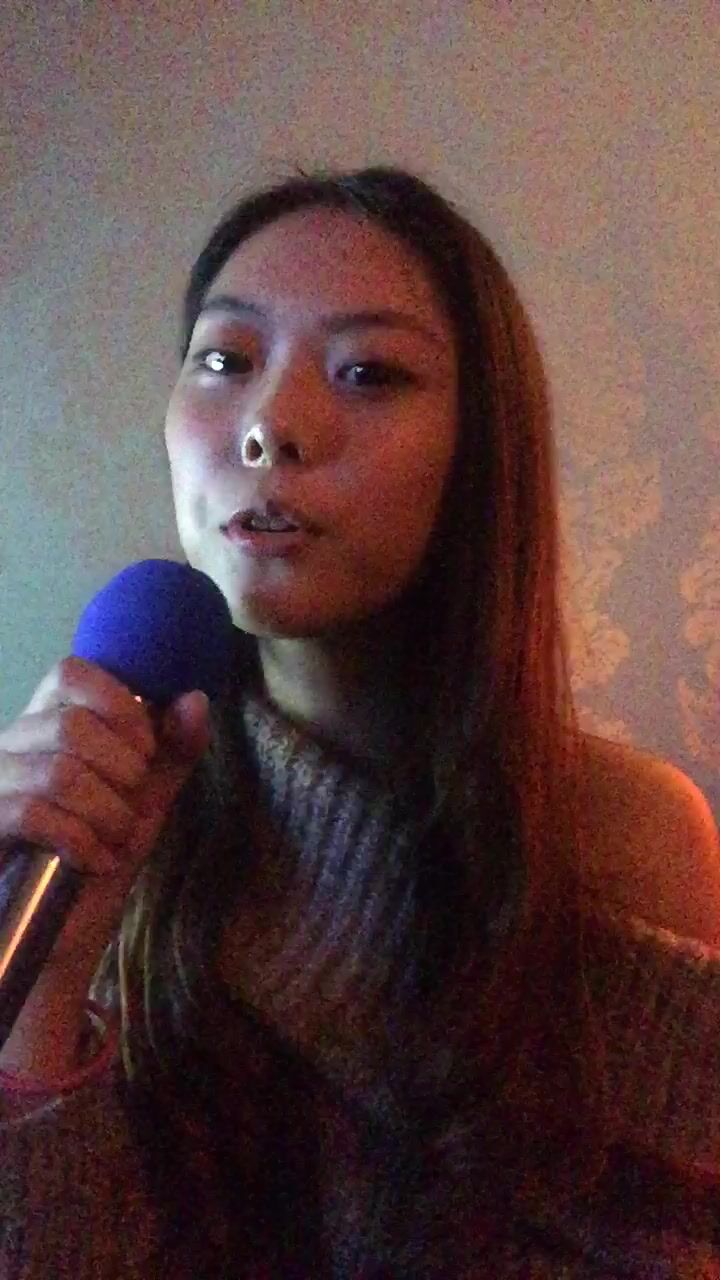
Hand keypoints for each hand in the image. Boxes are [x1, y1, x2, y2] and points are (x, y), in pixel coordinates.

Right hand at [0, 656, 209, 967]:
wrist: (58, 937)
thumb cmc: (97, 859)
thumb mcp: (145, 801)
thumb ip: (172, 751)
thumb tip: (195, 699)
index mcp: (49, 725)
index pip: (70, 673)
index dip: (119, 705)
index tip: (146, 752)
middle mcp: (12, 746)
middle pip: (71, 726)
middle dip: (122, 772)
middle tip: (130, 808)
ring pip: (59, 772)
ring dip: (108, 814)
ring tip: (116, 841)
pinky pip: (35, 814)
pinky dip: (82, 841)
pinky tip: (94, 862)